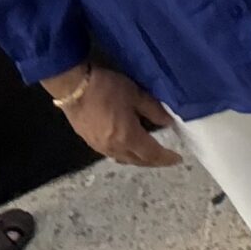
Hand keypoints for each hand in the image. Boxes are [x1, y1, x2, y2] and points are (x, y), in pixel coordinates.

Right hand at [59, 68, 179, 167]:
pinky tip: (127, 146)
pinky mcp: (90, 142)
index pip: (152, 154)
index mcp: (128, 137)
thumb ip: (153, 110)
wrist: (72, 87)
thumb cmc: (106, 87)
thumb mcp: (135, 94)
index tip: (178, 160)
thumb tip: (168, 122)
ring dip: (139, 159)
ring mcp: (100, 147)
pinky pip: (112, 154)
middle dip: (154, 162)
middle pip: (138, 161)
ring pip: (124, 159)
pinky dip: (125, 154)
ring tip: (148, 153)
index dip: (166, 158)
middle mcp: (114, 148)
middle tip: (165, 159)